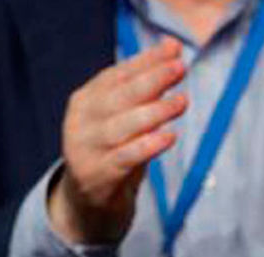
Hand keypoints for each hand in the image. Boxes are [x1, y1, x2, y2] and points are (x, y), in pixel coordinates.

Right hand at [48, 37, 186, 243]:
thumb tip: (173, 53)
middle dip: (151, 80)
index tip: (173, 48)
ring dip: (153, 112)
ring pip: (121, 127)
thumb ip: (147, 89)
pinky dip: (147, 146)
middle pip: (118, 97)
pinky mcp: (97, 177)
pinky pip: (125, 159)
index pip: (117, 75)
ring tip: (182, 101)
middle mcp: (81, 122)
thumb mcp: (127, 118)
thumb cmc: (115, 151)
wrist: (88, 202)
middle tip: (179, 68)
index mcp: (86, 101)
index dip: (145, 60)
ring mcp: (85, 150)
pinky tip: (169, 136)